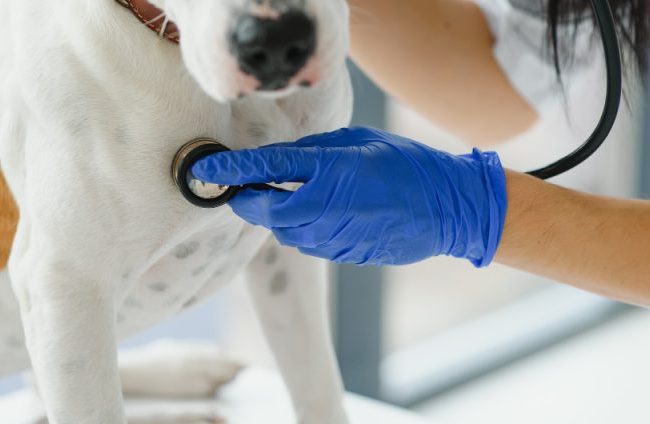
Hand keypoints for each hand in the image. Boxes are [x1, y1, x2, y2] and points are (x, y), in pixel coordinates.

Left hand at [192, 127, 506, 266]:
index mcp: (330, 171)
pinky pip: (309, 242)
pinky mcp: (343, 255)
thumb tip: (280, 160)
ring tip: (292, 197)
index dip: (231, 170)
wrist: (446, 209)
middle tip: (241, 188)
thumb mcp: (358, 141)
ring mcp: (334, 237)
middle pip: (265, 212)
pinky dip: (304, 228)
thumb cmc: (406, 165)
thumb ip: (314, 151)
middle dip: (248, 201)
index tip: (203, 170)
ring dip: (278, 215)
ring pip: (285, 232)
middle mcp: (326, 208)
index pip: (266, 170)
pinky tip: (324, 213)